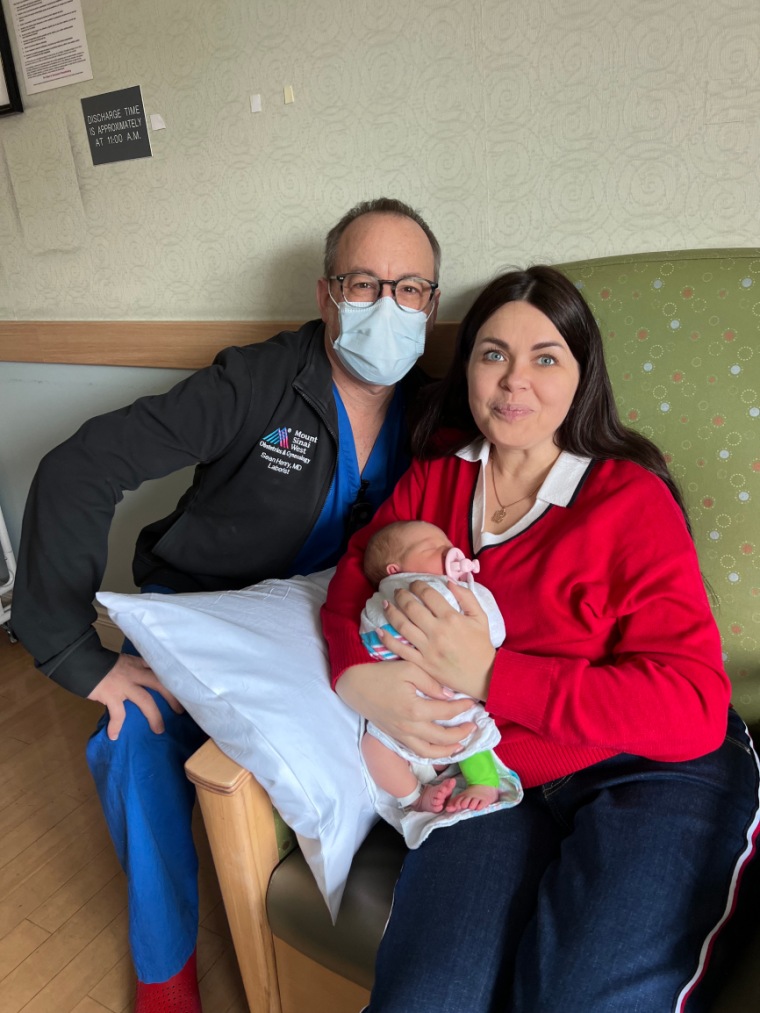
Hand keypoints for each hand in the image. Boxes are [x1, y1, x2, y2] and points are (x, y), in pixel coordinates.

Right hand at [87, 653, 183, 740]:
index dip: (171, 679)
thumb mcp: (122, 661)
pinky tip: (114, 736)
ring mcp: (124, 684)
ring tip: (159, 730)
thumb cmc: (99, 662)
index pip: (159, 669)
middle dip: (172, 697)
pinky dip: (116, 726)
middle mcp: (134, 673)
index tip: (183, 688)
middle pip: (159, 684)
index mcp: (138, 663)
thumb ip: (133, 668)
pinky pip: (118, 714)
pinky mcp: (111, 695)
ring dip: (154, 716)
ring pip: (145, 700)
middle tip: (180, 710)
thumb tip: (141, 680)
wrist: (80, 659)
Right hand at [336, 661, 476, 759]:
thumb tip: (448, 696)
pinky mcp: (396, 737)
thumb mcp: (409, 669)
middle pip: (443, 737)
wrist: (355, 685)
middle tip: (474, 726)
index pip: (446, 712)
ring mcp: (401, 735)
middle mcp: (409, 727)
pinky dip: (432, 754)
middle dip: (462, 733)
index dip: (463, 708)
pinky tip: (441, 748)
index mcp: (414, 709)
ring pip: (430, 752)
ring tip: (462, 744)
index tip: (472, 702)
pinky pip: (417, 752)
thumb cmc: (382, 674)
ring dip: (449, 750)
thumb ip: (431, 683)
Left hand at [379, 580, 495, 699]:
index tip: (414, 583)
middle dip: (401, 595)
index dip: (418, 585)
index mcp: (451, 618)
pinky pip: (401, 649)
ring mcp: (428, 648)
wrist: (483, 676)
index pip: (428, 595)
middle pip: (412, 608)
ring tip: (386, 604)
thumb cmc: (481, 645)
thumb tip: (449, 581)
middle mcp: (437, 631)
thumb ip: (467, 597)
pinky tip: (379, 630)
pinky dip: (387, 639)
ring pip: (403, 626)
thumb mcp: (480, 617)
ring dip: (391, 612)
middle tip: (397, 591)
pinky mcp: (422, 663)